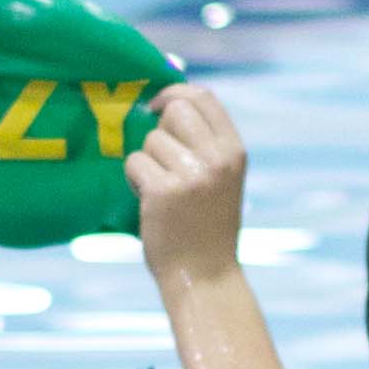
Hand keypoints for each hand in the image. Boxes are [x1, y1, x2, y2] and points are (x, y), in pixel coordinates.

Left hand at [127, 85, 250, 279]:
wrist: (205, 277)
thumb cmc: (207, 227)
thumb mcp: (222, 178)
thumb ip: (206, 143)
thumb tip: (169, 101)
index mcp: (234, 152)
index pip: (204, 97)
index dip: (176, 92)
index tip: (158, 105)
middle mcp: (217, 160)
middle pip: (175, 110)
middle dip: (160, 128)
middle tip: (160, 158)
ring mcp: (191, 176)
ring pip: (151, 140)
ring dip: (147, 161)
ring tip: (159, 190)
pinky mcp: (162, 192)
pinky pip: (135, 163)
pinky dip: (134, 178)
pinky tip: (148, 200)